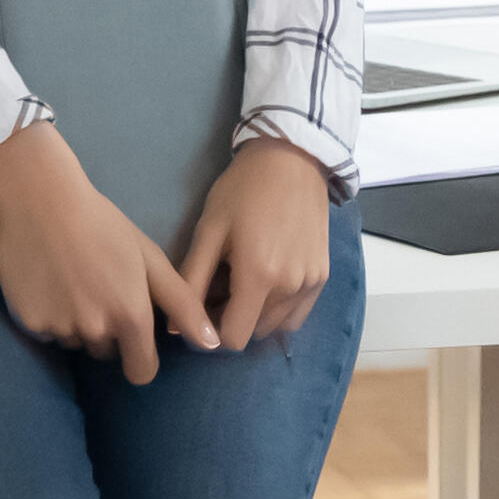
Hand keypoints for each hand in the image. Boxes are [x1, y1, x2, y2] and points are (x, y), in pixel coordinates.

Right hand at [0, 122, 218, 385]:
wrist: (42, 200)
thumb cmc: (104, 225)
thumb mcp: (150, 259)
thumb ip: (183, 305)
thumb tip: (212, 344)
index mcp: (130, 316)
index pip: (142, 372)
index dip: (141, 356)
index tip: (135, 335)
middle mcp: (95, 330)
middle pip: (107, 352)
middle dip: (108, 330)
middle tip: (99, 287)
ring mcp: (59, 328)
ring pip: (76, 341)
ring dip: (78, 322)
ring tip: (72, 279)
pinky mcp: (28, 323)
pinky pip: (47, 332)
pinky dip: (49, 315)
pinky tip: (49, 281)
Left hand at [181, 137, 337, 348]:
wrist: (292, 160)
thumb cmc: (243, 191)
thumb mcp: (209, 231)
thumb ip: (192, 281)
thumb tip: (176, 327)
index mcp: (258, 277)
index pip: (233, 338)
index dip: (212, 333)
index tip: (203, 310)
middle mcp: (289, 287)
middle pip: (254, 333)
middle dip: (233, 321)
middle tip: (221, 290)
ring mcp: (311, 283)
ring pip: (277, 326)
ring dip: (257, 316)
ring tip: (244, 283)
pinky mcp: (322, 276)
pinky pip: (298, 312)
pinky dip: (280, 308)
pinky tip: (268, 281)